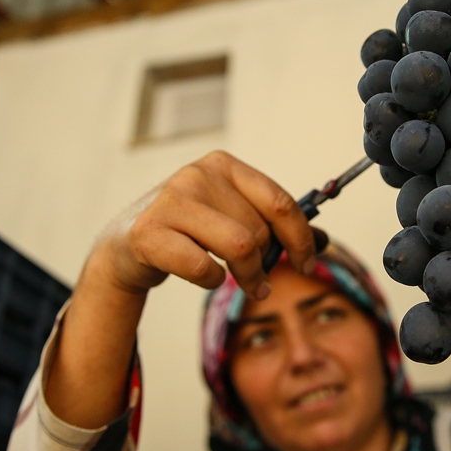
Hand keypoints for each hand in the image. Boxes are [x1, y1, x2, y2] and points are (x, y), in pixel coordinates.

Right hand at [89, 150, 316, 300]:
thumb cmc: (187, 231)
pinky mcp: (149, 233)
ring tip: (246, 285)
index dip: (301, 238)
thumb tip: (324, 241)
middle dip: (267, 263)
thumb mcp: (230, 217)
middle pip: (259, 230)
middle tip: (260, 281)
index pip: (279, 201)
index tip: (308, 263)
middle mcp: (197, 175)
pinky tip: (206, 277)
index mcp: (223, 165)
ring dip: (248, 277)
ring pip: (238, 246)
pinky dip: (212, 280)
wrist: (125, 244)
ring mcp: (171, 201)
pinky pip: (203, 267)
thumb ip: (272, 224)